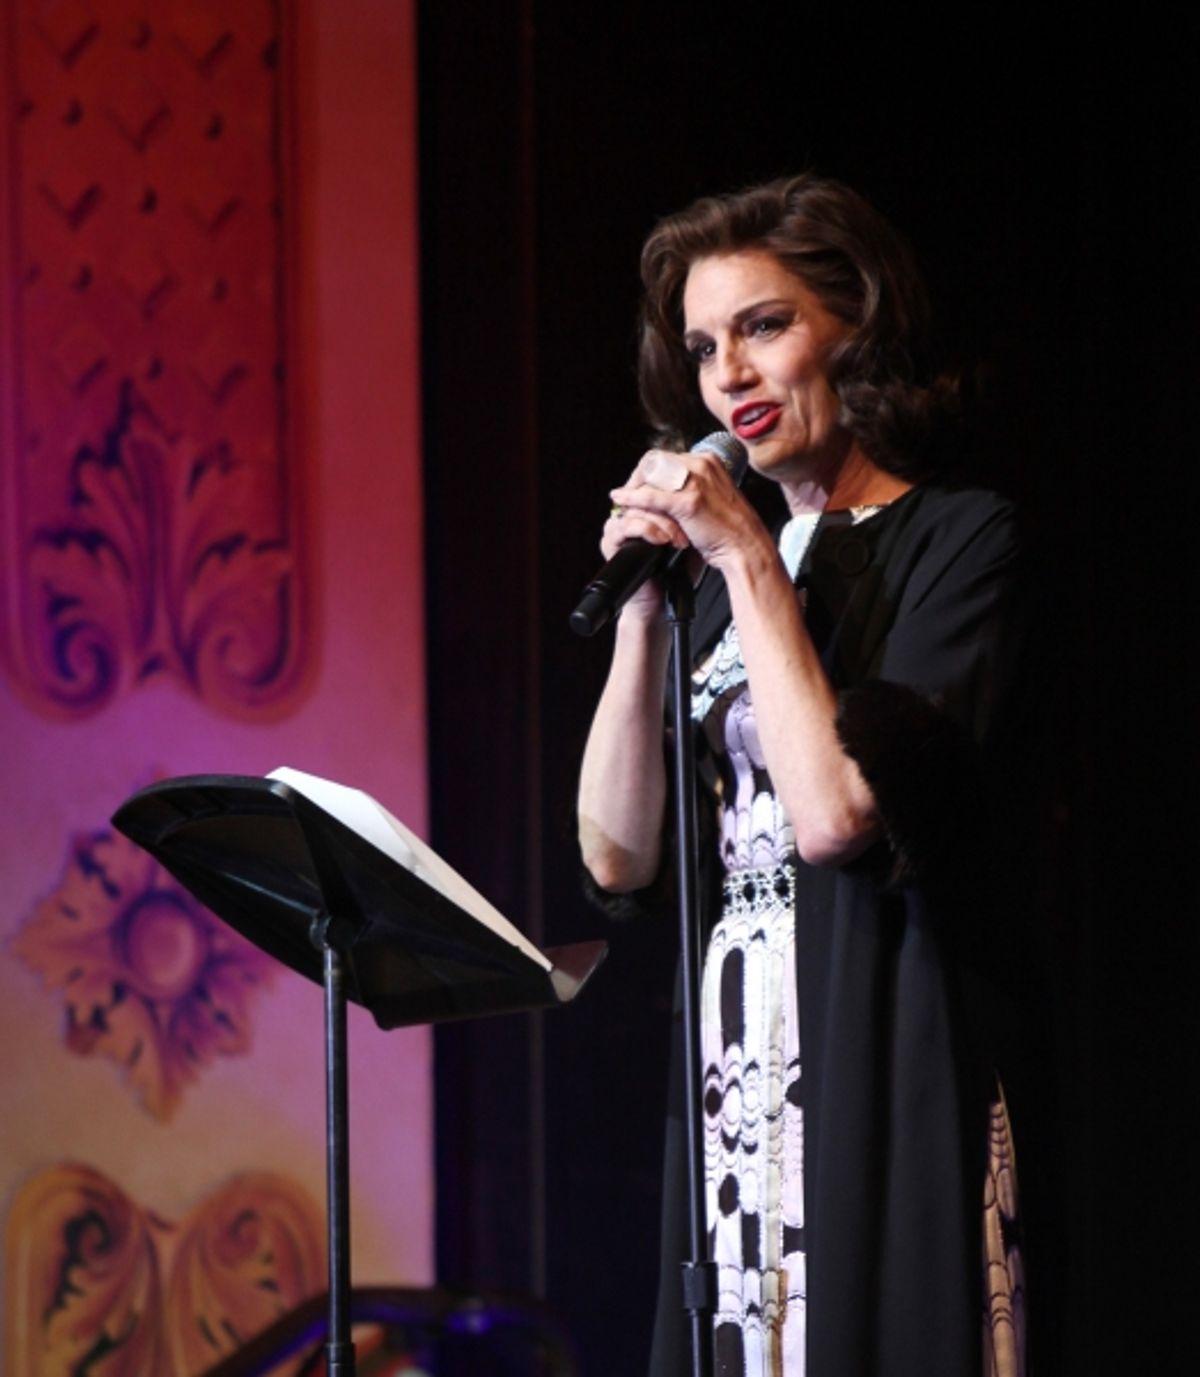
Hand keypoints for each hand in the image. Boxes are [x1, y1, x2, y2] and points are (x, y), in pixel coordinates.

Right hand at [598, 452, 691, 621]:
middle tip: (688, 522)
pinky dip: (647, 531)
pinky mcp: (611, 541)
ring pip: (637, 506)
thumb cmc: (682, 565)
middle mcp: (633, 509)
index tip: (691, 497)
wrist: (668, 598)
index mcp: (651, 501)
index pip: (652, 474)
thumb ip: (693, 504)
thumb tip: (706, 481)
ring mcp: (621, 523)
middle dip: (669, 505)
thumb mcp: (695, 529)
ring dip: (662, 522)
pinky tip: (663, 541)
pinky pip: (625, 525)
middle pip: (644, 488)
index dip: (670, 484)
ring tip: (680, 539)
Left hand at [608, 447, 769, 573]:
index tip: (639, 486)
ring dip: (632, 489)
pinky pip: (650, 496)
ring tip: (623, 502)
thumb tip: (662, 488)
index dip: (647, 472)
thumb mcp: (711, 496)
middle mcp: (701, 464)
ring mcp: (695, 481)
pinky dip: (631, 498)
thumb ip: (690, 487)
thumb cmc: (729, 529)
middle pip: (654, 462)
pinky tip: (620, 500)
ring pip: (650, 477)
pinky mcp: (688, 501)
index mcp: (708, 460)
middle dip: (636, 478)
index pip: (666, 457)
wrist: (745, 547)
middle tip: (627, 494)